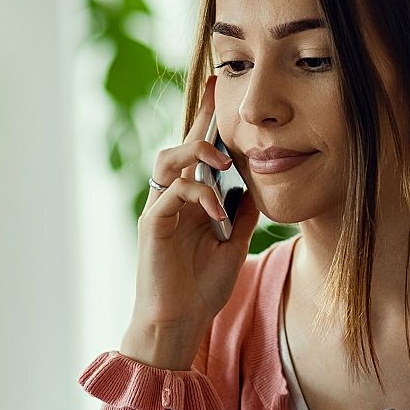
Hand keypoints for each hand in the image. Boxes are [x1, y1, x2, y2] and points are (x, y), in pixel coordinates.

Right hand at [120, 75, 263, 369]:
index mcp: (191, 200)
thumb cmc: (201, 289)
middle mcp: (172, 198)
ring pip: (169, 159)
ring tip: (224, 160)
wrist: (178, 323)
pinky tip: (218, 211)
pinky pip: (174, 194)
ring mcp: (160, 209)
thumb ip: (242, 212)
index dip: (210, 119)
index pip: (200, 152)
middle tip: (220, 89)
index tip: (224, 86)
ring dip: (198, 152)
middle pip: (182, 144)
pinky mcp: (153, 224)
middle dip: (201, 117)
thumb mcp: (234, 243)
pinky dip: (199, 195)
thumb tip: (256, 183)